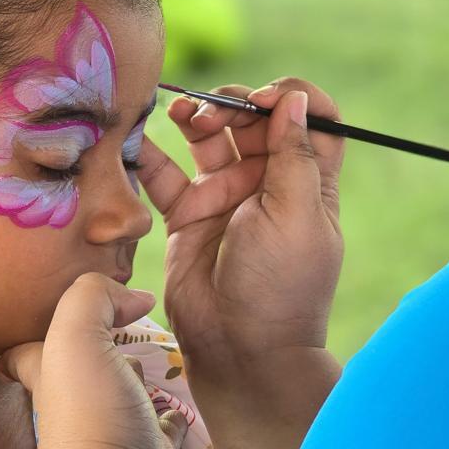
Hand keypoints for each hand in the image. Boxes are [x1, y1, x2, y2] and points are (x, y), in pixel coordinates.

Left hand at [0, 274, 199, 448]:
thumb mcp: (75, 335)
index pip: (23, 354)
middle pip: (77, 375)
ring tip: (150, 359)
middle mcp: (72, 412)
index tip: (43, 316)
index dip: (30, 333)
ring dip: (131, 382)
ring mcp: (112, 439)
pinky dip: (167, 419)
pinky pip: (159, 432)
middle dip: (92, 353)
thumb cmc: (91, 414)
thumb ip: (93, 296)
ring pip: (119, 401)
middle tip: (117, 329)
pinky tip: (176, 407)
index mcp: (46, 381)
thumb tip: (136, 296)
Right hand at [138, 77, 344, 366]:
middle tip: (212, 112)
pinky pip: (165, 174)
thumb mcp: (296, 215)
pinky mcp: (186, 216)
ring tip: (180, 112)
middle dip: (233, 103)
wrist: (240, 350)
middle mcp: (266, 183)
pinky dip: (149, 153)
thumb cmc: (279, 286)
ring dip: (195, 115)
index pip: (310, 117)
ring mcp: (225, 197)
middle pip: (252, 120)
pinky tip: (138, 140)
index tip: (266, 100)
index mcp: (306, 181)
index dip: (289, 98)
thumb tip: (294, 98)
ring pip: (209, 138)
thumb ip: (294, 155)